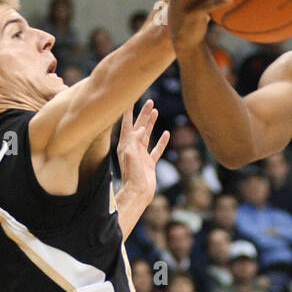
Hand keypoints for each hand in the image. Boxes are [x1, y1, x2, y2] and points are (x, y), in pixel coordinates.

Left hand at [116, 101, 169, 219]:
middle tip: (149, 102)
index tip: (130, 98)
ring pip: (147, 135)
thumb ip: (134, 140)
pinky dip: (161, 141)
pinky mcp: (149, 163)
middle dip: (143, 114)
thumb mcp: (131, 155)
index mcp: (125, 145)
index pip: (127, 124)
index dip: (128, 112)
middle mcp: (132, 148)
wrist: (138, 193)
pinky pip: (156, 149)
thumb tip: (141, 129)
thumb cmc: (132, 175)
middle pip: (138, 126)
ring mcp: (141, 155)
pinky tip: (167, 134)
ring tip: (155, 111)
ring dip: (150, 123)